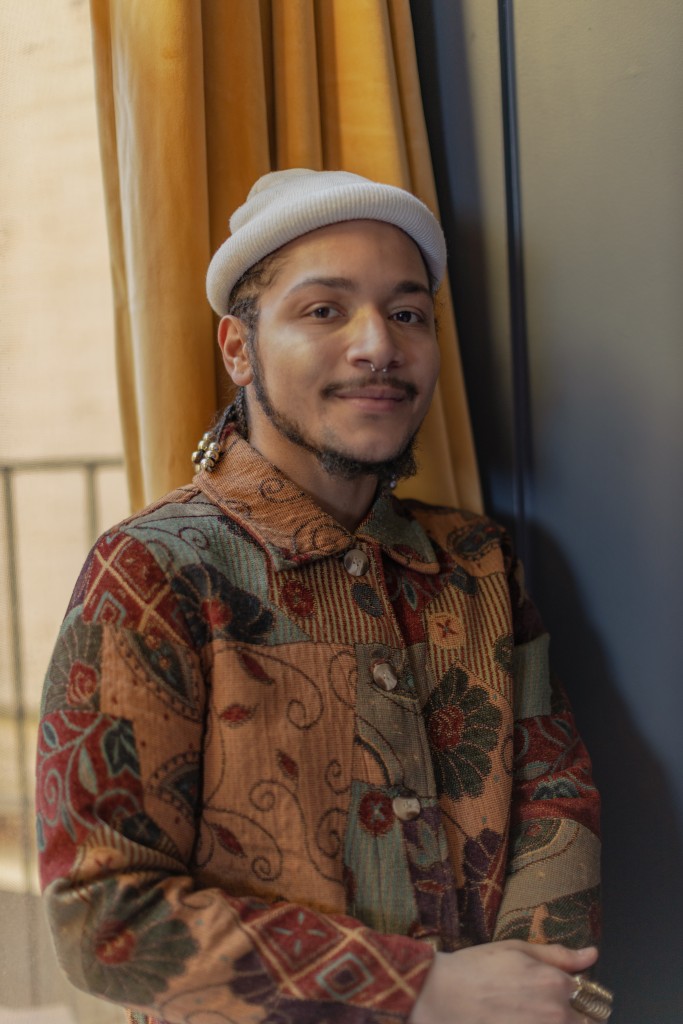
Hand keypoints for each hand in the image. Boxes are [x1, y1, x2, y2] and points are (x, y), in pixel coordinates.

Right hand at [409, 940, 598, 1023]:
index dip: (585, 997)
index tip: (571, 996)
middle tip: (548, 1008)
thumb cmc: (477, 968)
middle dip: (579, 1017)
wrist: (442, 996)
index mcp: (557, 984)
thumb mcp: (518, 949)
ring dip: (560, 1023)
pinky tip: (522, 1022)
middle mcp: (557, 1015)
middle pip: (589, 1023)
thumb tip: (592, 954)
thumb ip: (560, 954)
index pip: (594, 999)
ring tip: (532, 1015)